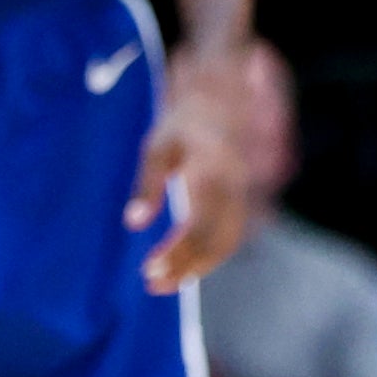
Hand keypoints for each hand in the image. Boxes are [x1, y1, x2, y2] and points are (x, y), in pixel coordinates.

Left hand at [132, 47, 255, 289]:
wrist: (224, 93)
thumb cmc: (184, 120)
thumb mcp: (158, 146)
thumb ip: (147, 185)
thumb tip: (133, 224)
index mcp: (212, 171)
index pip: (197, 227)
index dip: (176, 254)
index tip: (148, 270)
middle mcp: (234, 186)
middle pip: (214, 241)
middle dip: (185, 268)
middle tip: (152, 284)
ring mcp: (243, 193)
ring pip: (227, 242)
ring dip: (198, 266)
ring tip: (164, 282)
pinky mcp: (243, 197)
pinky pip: (232, 234)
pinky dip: (211, 255)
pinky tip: (186, 265)